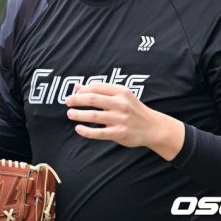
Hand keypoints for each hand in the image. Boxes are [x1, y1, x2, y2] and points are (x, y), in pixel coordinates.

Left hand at [65, 83, 183, 160]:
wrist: (153, 127)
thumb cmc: (133, 109)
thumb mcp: (121, 96)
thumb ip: (100, 91)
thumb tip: (77, 87)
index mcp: (121, 92)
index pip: (97, 87)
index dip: (83, 90)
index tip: (75, 94)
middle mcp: (121, 104)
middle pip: (93, 99)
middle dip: (77, 100)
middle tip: (67, 102)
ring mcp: (120, 119)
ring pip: (94, 115)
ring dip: (78, 114)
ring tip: (70, 114)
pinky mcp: (119, 133)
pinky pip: (99, 132)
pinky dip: (87, 131)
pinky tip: (78, 129)